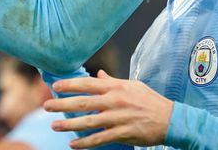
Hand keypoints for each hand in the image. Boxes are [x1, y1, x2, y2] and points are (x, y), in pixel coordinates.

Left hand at [43, 70, 172, 148]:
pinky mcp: (123, 133)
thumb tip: (98, 74)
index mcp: (116, 87)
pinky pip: (100, 139)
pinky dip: (86, 142)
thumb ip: (112, 81)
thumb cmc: (150, 100)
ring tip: (54, 125)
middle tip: (47, 106)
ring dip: (70, 124)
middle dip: (63, 104)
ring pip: (89, 121)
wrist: (170, 119)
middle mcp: (115, 101)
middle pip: (84, 102)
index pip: (88, 84)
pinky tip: (73, 144)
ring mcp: (118, 118)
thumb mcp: (132, 85)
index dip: (70, 85)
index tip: (56, 86)